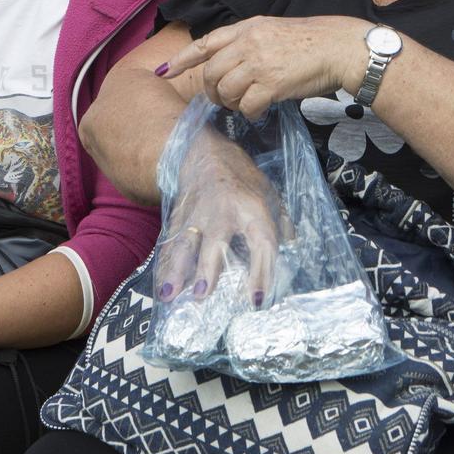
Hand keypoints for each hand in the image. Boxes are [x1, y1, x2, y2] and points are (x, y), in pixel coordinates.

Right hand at [156, 130, 283, 306]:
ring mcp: (197, 216)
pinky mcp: (178, 219)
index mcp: (252, 208)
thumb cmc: (241, 178)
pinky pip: (171, 246)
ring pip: (186, 244)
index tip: (258, 300)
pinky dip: (165, 268)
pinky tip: (161, 288)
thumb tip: (292, 248)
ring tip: (170, 295)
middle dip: (207, 268)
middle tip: (202, 294)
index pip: (261, 242)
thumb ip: (282, 222)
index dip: (262, 271)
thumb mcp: (269, 192)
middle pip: (215, 242)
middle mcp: (223, 213)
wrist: (204, 153)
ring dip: (178, 271)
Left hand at [162, 14, 369, 118]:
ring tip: (244, 105)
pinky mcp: (272, 84)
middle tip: (222, 101)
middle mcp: (249, 43)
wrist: (340, 48)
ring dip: (231, 104)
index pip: (206, 43)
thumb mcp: (274, 30)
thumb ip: (250, 42)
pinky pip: (246, 106)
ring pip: (225, 91)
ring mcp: (259, 63)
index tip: (165, 71)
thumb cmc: (312, 42)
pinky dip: (249, 113)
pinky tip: (260, 110)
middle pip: (211, 73)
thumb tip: (230, 65)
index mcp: (248, 27)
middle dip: (212, 92)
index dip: (183, 59)